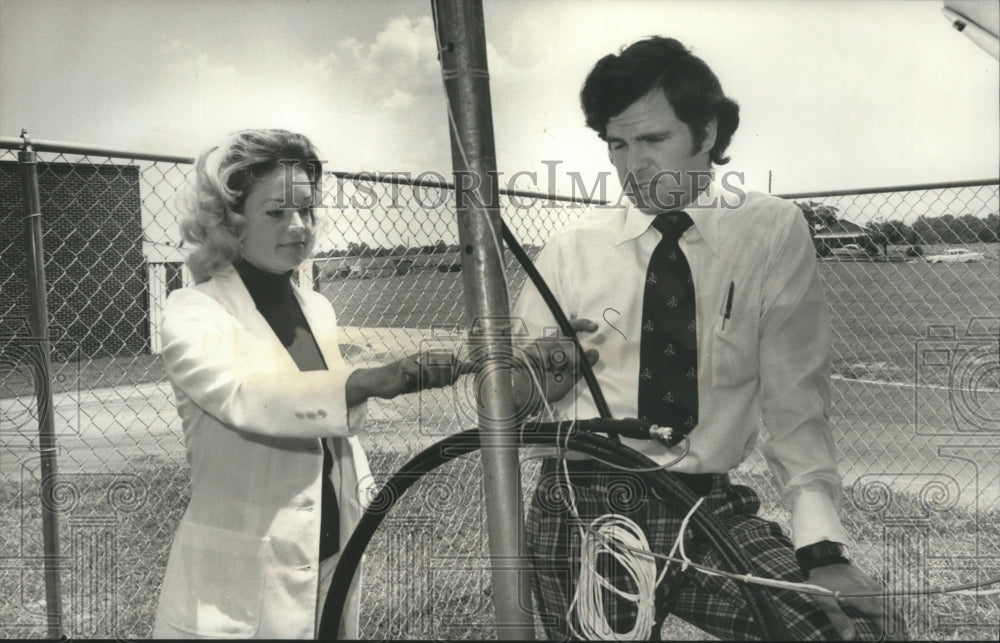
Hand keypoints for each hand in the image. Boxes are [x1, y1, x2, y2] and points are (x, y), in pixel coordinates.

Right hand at [346, 351, 460, 404]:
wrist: (382, 382)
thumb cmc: (407, 381)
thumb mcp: (429, 380)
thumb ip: (447, 375)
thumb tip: (470, 369)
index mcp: (432, 356)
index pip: (454, 360)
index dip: (453, 374)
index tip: (444, 382)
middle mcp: (424, 355)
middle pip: (448, 365)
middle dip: (444, 379)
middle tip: (432, 385)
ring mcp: (415, 358)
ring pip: (435, 370)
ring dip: (431, 382)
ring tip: (421, 383)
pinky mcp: (405, 364)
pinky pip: (420, 375)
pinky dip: (417, 382)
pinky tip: (409, 382)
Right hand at [512, 318, 598, 411]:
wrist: (527, 397)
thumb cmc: (546, 388)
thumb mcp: (570, 378)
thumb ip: (582, 365)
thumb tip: (594, 353)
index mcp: (560, 347)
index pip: (571, 329)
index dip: (583, 325)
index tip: (594, 328)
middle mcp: (550, 343)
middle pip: (568, 339)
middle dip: (574, 356)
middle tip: (572, 370)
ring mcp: (539, 345)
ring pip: (558, 344)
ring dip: (561, 360)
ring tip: (555, 372)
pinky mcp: (530, 349)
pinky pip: (544, 350)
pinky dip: (547, 360)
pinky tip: (544, 368)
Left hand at [808, 563, 902, 639]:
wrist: (825, 560)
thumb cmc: (823, 582)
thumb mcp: (825, 601)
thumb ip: (838, 619)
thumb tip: (849, 637)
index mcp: (863, 598)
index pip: (883, 619)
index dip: (891, 632)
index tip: (896, 641)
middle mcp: (872, 592)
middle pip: (892, 613)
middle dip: (898, 629)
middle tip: (903, 640)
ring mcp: (873, 587)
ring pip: (892, 605)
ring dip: (899, 620)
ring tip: (903, 633)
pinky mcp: (871, 584)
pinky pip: (888, 599)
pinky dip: (894, 610)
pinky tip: (894, 616)